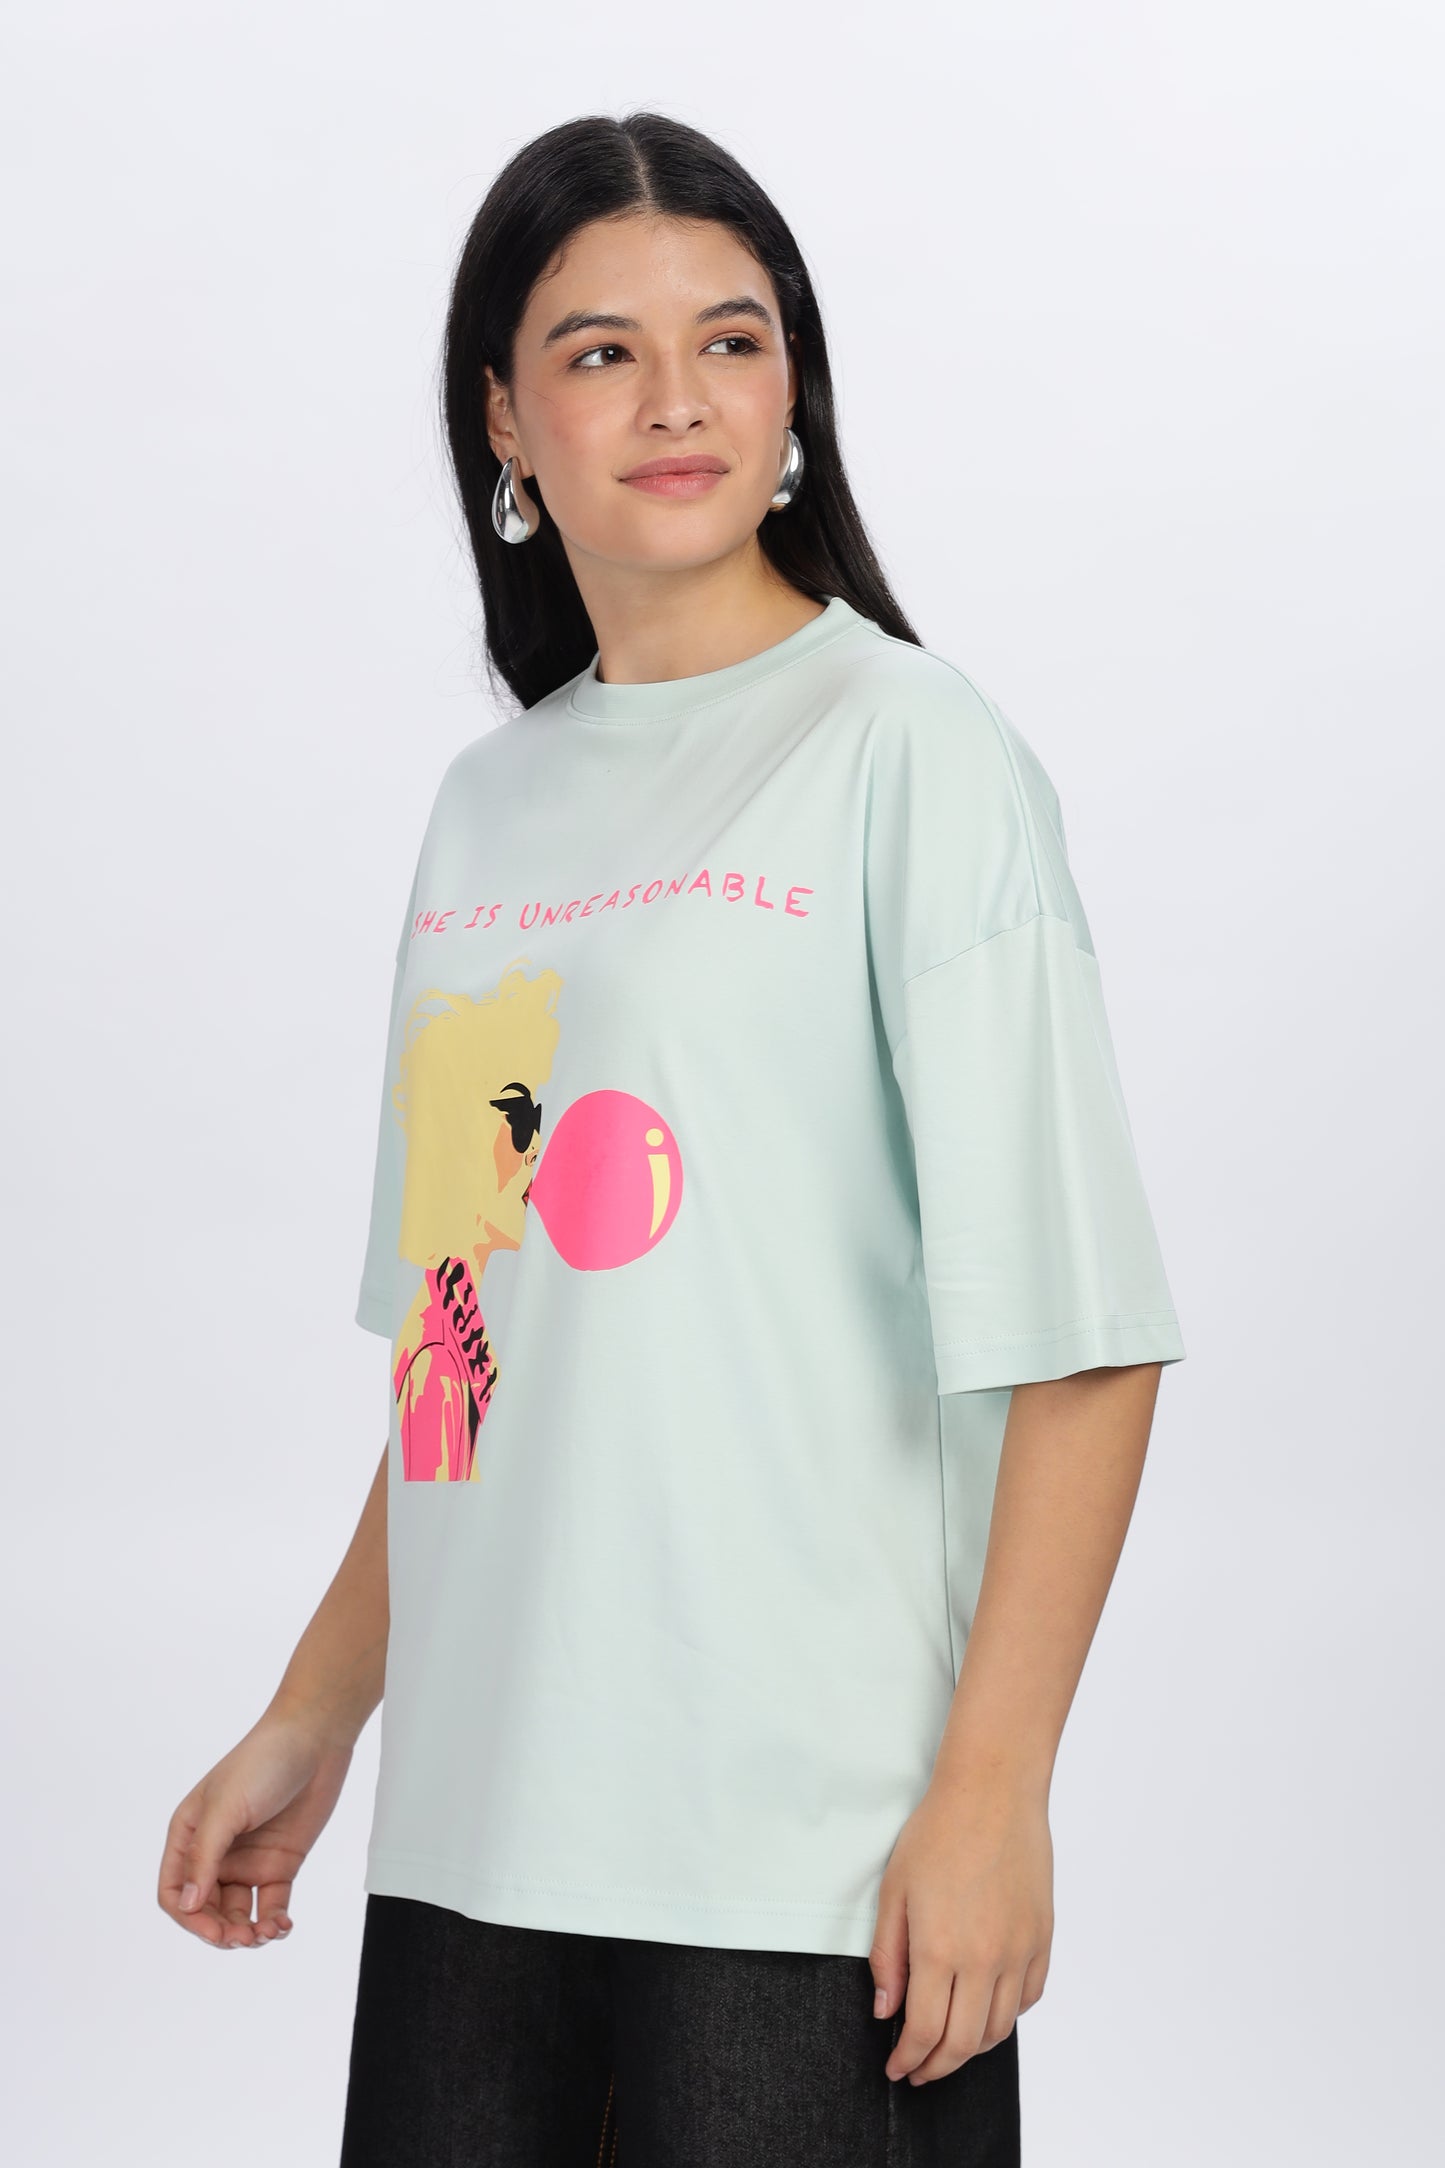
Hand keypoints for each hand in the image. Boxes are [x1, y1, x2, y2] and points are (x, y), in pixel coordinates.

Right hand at [157, 1704, 355, 1948]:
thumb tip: (187, 1905)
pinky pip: (269, 1904)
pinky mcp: (279, 1863)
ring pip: (237, 1913)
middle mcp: (215, 1852)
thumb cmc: (262, 1761)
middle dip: (221, 1931)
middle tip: (245, 1938)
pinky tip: (283, 1924)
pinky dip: (273, 1921)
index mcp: (189, 1835)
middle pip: (205, 1909)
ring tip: (267, 1932)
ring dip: (247, 1932)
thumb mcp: (226, 1807)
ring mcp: (247, 1859)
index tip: (215, 1929)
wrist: (315, 1738)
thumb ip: (204, 1857)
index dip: (189, 1917)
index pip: (174, 1892)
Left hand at [869, 1771, 1052, 2085]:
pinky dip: (1008, 2016)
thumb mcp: (894, 1891)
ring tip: (951, 2044)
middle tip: (920, 2070)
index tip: (898, 2069)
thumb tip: (885, 2011)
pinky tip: (988, 2009)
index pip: (925, 2032)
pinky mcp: (1042, 1937)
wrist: (992, 1791)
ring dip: (974, 2047)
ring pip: (1001, 2028)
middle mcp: (984, 1959)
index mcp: (940, 1949)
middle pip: (964, 2043)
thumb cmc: (938, 1833)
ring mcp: (1019, 1950)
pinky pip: (1029, 1997)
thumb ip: (887, 1957)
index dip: (909, 2060)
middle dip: (938, 2067)